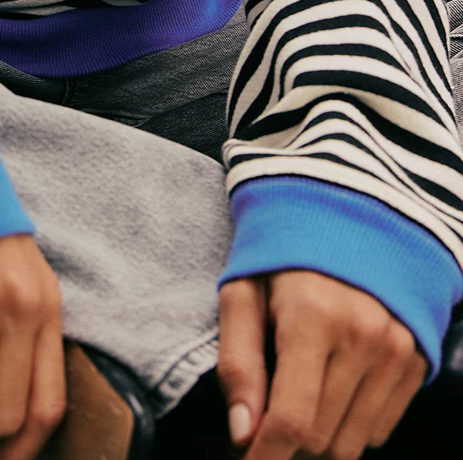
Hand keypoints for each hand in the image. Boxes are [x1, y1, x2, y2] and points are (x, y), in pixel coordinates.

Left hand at [218, 270, 426, 459]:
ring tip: (293, 407)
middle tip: (262, 427)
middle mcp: (362, 337)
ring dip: (318, 442)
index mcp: (312, 317)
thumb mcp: (242, 292)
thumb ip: (237, 361)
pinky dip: (350, 427)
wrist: (344, 217)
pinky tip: (328, 394)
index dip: (265, 457)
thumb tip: (241, 433)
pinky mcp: (415, 360)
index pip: (292, 419)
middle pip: (322, 440)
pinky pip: (381, 428)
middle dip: (286, 448)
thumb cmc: (281, 256)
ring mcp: (395, 350)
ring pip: (353, 443)